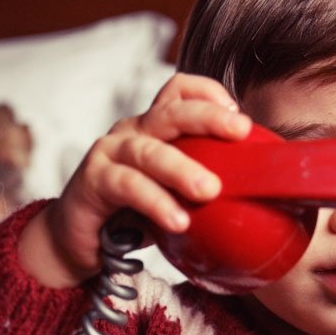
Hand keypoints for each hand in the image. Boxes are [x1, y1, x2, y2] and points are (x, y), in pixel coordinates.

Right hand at [19, 73, 251, 285]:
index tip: (238, 117)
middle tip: (240, 131)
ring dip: (182, 169)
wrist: (77, 242)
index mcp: (154, 129)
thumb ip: (201, 187)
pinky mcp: (92, 180)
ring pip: (150, 151)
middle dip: (208, 117)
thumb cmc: (130, 217)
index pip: (179, 91)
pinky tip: (177, 221)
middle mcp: (132, 132)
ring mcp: (109, 152)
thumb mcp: (173, 196)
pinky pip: (128, 185)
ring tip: (209, 191)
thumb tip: (258, 196)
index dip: (208, 93)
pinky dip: (155, 202)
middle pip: (171, 112)